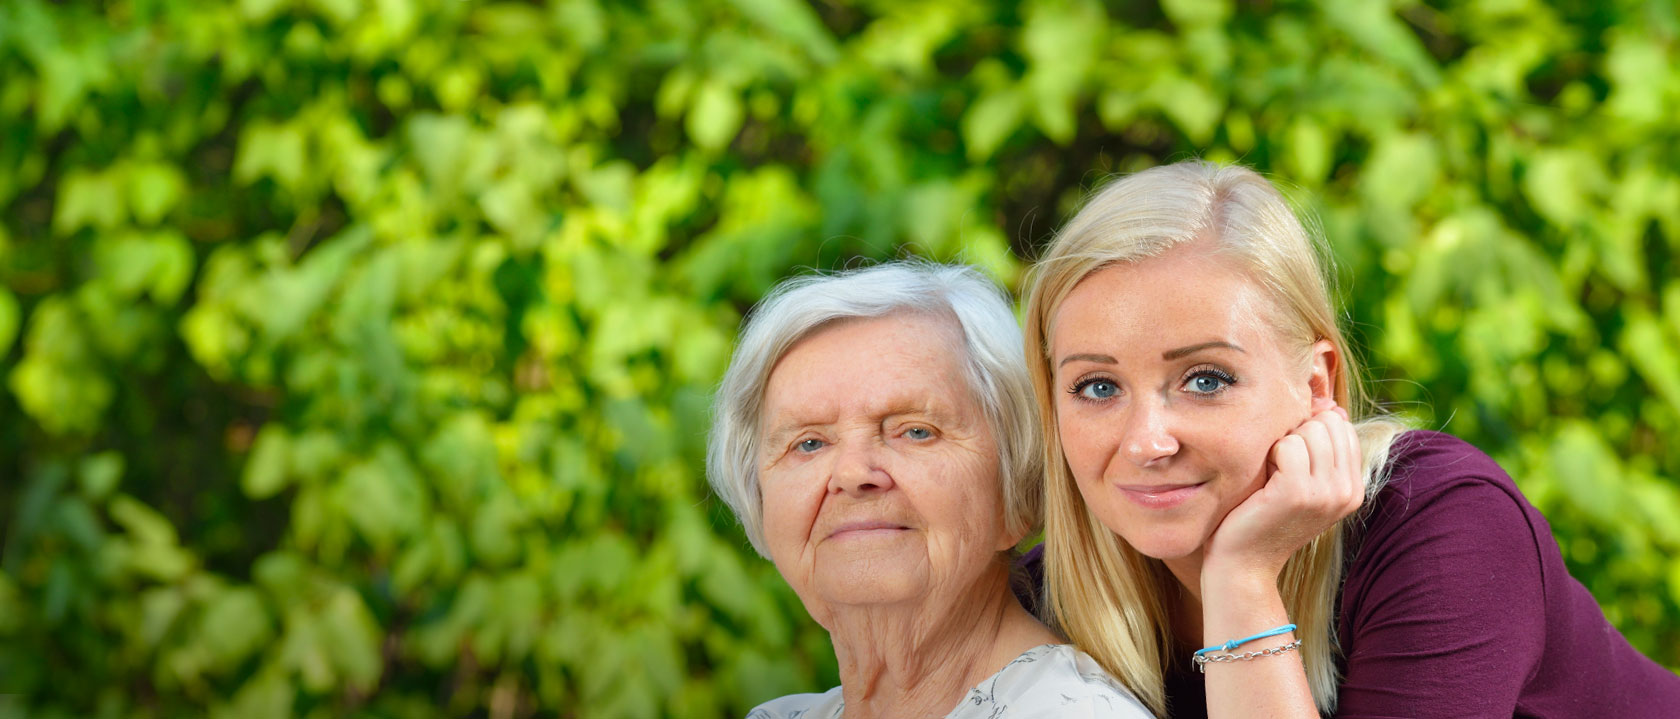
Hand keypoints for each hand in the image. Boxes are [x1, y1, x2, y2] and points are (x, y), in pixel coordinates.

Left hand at [1202, 401, 1362, 580]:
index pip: (1342, 427)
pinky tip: (1263, 480)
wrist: (1243, 563)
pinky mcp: (1298, 494)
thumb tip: (1329, 404)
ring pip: (1309, 430)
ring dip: (1281, 444)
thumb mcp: (1302, 480)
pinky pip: (1287, 445)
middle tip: (1278, 468)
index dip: (1309, 430)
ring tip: (1271, 475)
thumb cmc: (1263, 515)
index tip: (1289, 461)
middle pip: (1328, 423)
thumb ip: (1320, 446)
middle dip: (1296, 434)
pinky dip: (1269, 454)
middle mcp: (1348, 492)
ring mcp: (1326, 494)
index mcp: (1353, 488)